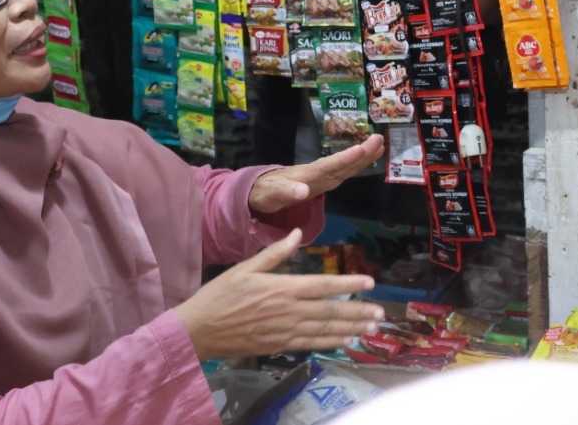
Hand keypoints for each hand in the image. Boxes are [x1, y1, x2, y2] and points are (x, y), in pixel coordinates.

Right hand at [174, 228, 383, 360]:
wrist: (197, 330)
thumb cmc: (219, 295)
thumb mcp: (245, 268)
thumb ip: (274, 252)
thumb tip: (297, 232)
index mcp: (283, 287)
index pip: (324, 285)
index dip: (349, 284)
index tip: (369, 283)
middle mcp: (289, 310)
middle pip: (331, 311)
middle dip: (358, 312)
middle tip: (381, 314)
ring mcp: (285, 331)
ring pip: (325, 330)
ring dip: (351, 329)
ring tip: (371, 328)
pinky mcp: (279, 346)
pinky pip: (310, 344)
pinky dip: (330, 343)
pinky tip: (346, 341)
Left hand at [249, 134, 385, 215]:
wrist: (259, 191)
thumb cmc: (264, 193)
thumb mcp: (270, 195)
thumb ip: (285, 192)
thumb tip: (303, 191)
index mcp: (305, 175)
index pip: (328, 166)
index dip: (345, 159)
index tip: (362, 148)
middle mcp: (316, 173)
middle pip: (341, 163)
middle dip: (361, 153)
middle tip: (379, 139)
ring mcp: (320, 177)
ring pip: (344, 167)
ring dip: (362, 157)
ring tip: (380, 145)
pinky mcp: (322, 181)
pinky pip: (342, 172)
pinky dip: (355, 166)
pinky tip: (366, 159)